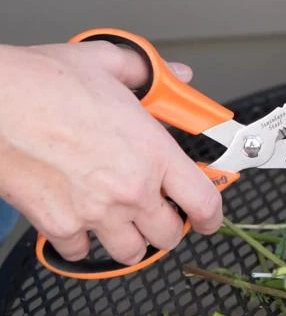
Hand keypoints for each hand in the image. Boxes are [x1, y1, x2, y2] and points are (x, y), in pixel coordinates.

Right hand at [0, 41, 222, 264]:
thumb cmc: (44, 84)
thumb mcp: (109, 63)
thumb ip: (150, 73)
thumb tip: (176, 75)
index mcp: (152, 152)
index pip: (203, 200)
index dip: (212, 215)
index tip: (209, 218)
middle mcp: (129, 190)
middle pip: (168, 235)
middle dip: (168, 225)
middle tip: (159, 208)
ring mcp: (94, 213)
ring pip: (130, 252)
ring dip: (130, 238)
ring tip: (123, 217)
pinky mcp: (58, 226)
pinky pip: (81, 251)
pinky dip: (84, 241)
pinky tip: (81, 217)